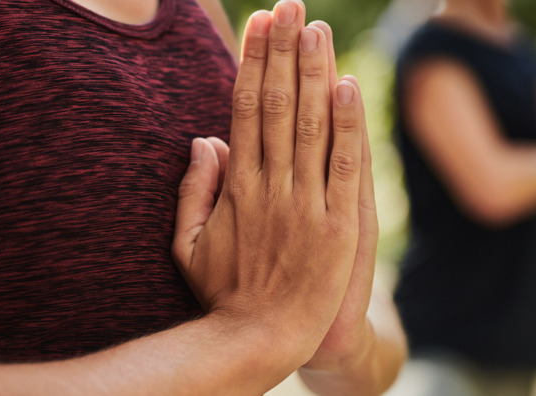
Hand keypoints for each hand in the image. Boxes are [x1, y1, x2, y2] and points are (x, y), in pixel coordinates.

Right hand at [172, 1, 367, 368]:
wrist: (263, 338)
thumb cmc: (224, 292)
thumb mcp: (187, 244)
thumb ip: (192, 190)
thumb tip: (203, 140)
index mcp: (237, 187)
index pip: (246, 109)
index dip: (253, 63)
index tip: (259, 25)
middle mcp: (271, 185)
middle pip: (279, 104)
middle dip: (283, 51)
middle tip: (289, 6)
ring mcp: (308, 203)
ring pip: (312, 124)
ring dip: (314, 72)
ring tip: (315, 27)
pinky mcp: (341, 224)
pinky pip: (347, 164)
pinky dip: (348, 124)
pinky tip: (347, 84)